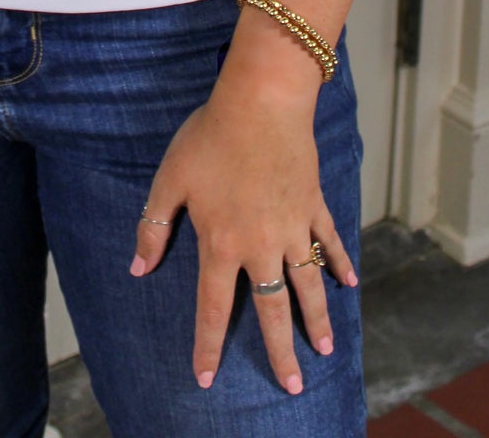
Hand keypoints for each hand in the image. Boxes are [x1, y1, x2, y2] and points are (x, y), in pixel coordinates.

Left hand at [129, 61, 355, 394]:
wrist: (261, 103)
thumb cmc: (210, 137)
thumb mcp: (171, 179)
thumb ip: (153, 226)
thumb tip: (138, 269)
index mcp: (221, 243)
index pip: (212, 307)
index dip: (208, 345)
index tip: (207, 379)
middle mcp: (260, 245)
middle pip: (271, 309)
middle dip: (281, 351)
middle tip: (291, 385)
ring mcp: (291, 226)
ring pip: (306, 283)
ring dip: (317, 318)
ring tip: (325, 348)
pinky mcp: (312, 204)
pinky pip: (327, 240)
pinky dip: (338, 262)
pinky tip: (350, 282)